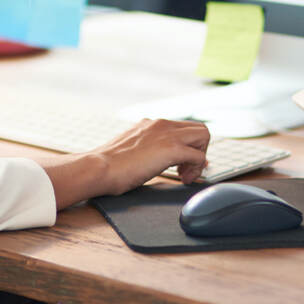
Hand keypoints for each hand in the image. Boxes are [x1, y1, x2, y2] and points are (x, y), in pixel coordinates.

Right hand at [93, 118, 210, 192]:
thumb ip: (144, 147)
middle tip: (186, 169)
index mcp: (151, 123)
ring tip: (185, 175)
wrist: (100, 167)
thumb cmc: (109, 164)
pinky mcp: (172, 149)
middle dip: (199, 149)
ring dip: (200, 157)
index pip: (183, 127)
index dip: (187, 145)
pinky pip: (199, 156)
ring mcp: (168, 134)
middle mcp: (161, 124)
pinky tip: (182, 179)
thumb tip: (153, 157)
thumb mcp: (130, 148)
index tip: (183, 163)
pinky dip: (196, 169)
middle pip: (199, 128)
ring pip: (204, 135)